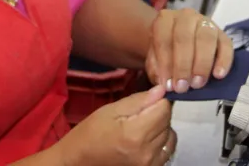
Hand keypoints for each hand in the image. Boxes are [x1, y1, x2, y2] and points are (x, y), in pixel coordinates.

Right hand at [58, 85, 176, 165]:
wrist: (78, 162)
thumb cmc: (91, 133)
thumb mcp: (110, 110)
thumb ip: (138, 101)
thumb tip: (162, 90)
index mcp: (136, 134)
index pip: (164, 109)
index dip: (157, 100)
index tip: (146, 101)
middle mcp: (147, 152)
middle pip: (168, 122)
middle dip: (157, 114)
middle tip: (138, 115)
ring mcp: (151, 165)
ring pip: (170, 137)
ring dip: (161, 129)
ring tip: (142, 129)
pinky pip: (166, 151)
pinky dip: (161, 143)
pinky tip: (145, 141)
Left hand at [145, 9, 233, 94]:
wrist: (182, 44)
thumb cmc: (166, 52)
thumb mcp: (155, 59)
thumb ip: (156, 69)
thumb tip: (164, 83)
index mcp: (165, 20)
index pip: (163, 39)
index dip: (165, 63)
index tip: (168, 84)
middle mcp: (186, 17)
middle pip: (185, 38)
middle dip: (183, 65)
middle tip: (182, 87)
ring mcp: (206, 23)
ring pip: (206, 38)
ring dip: (202, 64)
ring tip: (197, 83)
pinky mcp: (222, 33)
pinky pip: (226, 45)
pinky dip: (223, 61)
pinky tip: (218, 75)